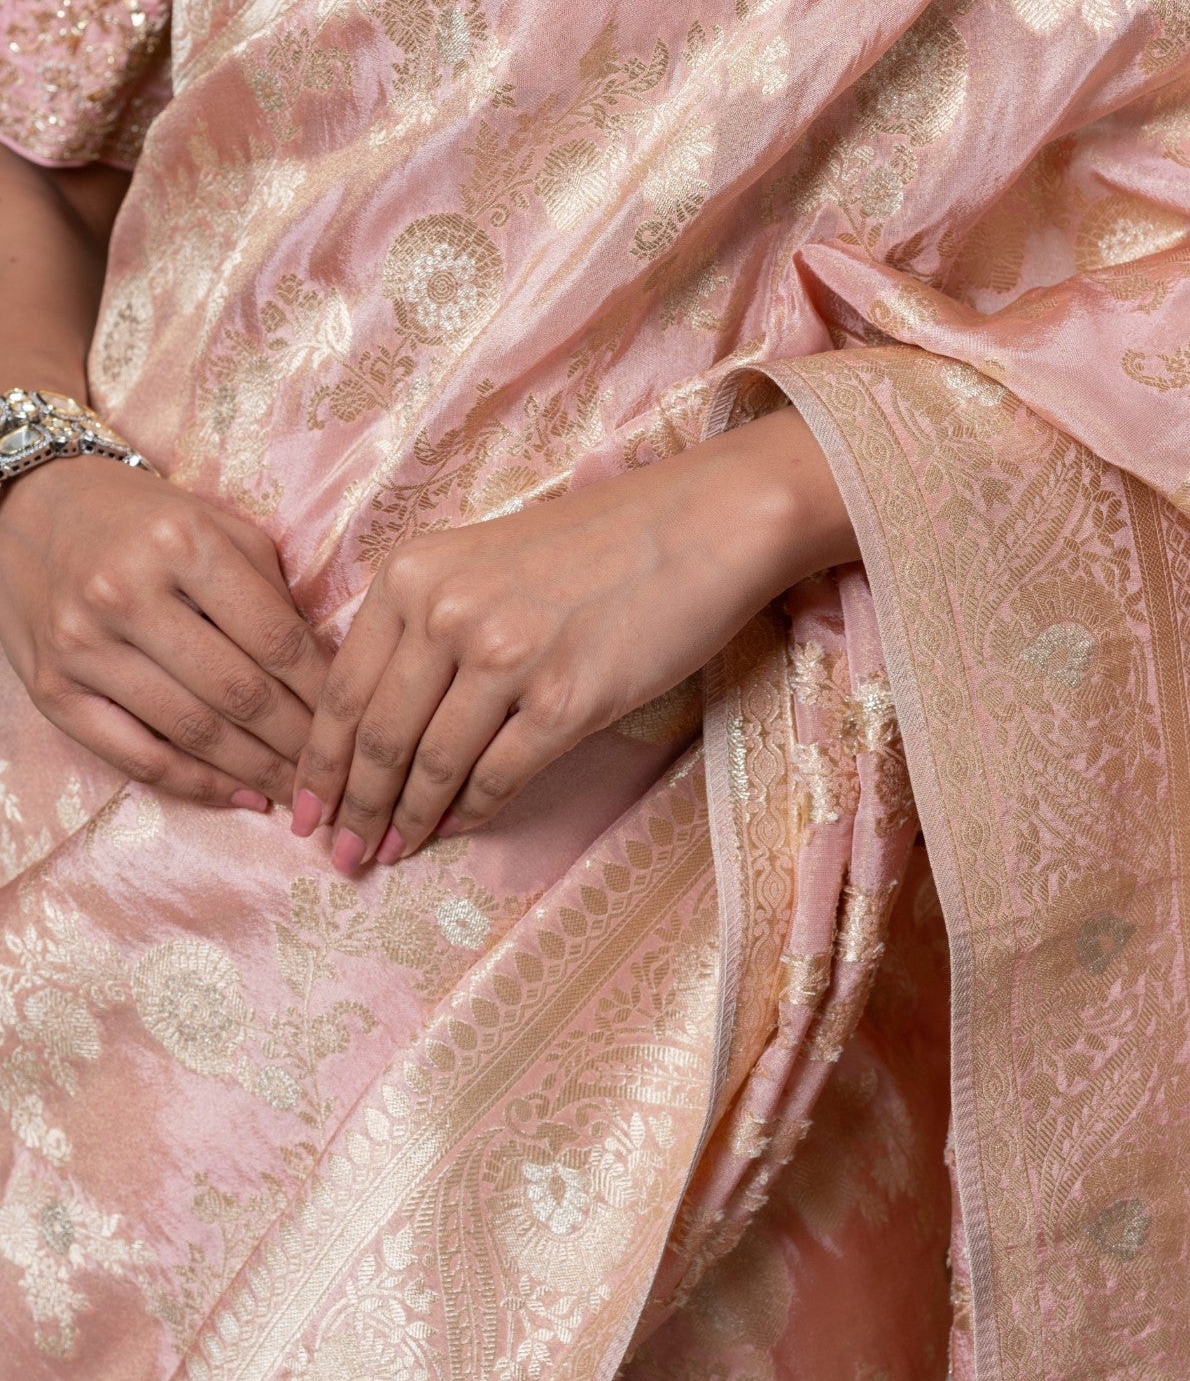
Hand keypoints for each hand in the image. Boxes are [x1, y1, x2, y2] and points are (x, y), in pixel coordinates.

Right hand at [0, 458, 325, 807]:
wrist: (31, 509)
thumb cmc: (142, 519)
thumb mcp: (215, 526)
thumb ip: (270, 589)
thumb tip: (323, 670)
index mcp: (182, 543)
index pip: (276, 637)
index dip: (323, 690)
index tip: (353, 720)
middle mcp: (128, 593)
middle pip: (239, 692)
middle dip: (298, 741)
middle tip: (334, 770)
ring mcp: (84, 646)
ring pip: (193, 731)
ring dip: (256, 771)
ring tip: (298, 789)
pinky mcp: (52, 690)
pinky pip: (134, 756)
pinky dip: (195, 784)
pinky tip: (238, 795)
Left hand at [294, 407, 857, 869]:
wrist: (698, 526)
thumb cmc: (594, 544)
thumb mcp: (480, 561)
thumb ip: (423, 624)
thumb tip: (380, 723)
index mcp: (413, 574)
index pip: (341, 688)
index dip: (316, 762)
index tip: (301, 811)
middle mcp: (446, 612)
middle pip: (377, 736)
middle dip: (351, 808)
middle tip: (337, 854)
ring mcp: (506, 656)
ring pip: (432, 765)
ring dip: (405, 821)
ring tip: (389, 854)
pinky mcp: (567, 699)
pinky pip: (498, 776)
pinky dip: (470, 813)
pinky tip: (456, 829)